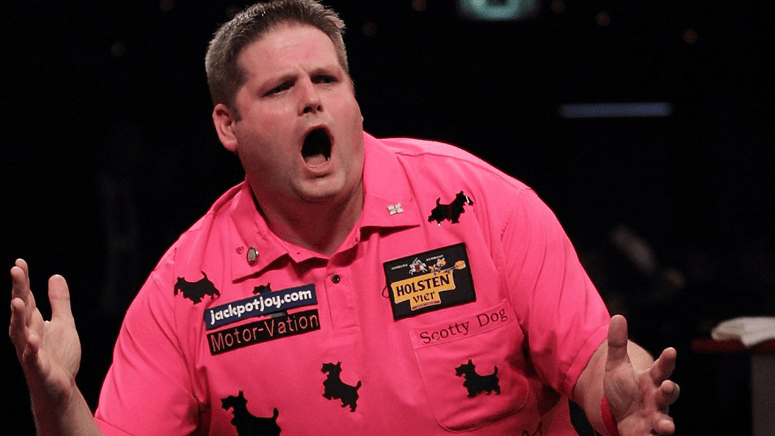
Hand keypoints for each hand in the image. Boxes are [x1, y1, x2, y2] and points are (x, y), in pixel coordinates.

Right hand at [9, 258, 81, 403]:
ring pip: (20, 332)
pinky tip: (33, 338)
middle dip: (18, 291)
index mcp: (33, 323)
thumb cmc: (59, 355)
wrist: (60, 387)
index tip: (19, 262)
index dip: (23, 281)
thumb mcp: (64, 323)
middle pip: (21, 310)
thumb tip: (55, 276)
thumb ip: (59, 301)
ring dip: (17, 317)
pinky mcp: (38, 368)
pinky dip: (31, 349)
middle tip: (15, 270)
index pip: (26, 298)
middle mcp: (27, 334)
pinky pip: (32, 358)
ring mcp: (30, 351)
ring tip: (17, 301)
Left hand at [604, 315, 679, 435]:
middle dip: (671, 391)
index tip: (670, 350)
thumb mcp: (616, 365)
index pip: (662, 369)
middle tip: (669, 387)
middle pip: (669, 395)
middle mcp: (657, 400)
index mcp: (652, 380)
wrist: (618, 414)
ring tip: (667, 427)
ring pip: (665, 422)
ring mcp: (655, 419)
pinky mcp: (647, 435)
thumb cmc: (624, 388)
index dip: (667, 360)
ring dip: (666, 425)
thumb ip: (617, 344)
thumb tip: (617, 316)